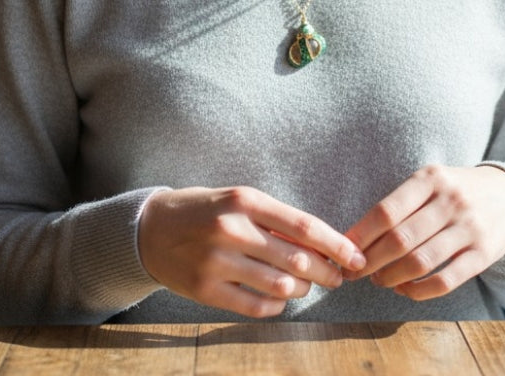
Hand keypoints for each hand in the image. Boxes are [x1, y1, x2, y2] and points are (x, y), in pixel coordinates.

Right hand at [138, 186, 366, 316]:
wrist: (149, 228)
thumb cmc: (204, 210)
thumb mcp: (237, 200)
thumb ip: (274, 220)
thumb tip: (319, 243)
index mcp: (245, 200)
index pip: (303, 225)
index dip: (335, 244)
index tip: (355, 256)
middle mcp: (232, 229)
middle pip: (296, 259)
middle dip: (327, 272)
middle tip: (338, 276)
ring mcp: (217, 261)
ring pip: (280, 285)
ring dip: (303, 289)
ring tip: (307, 285)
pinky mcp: (205, 290)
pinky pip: (256, 306)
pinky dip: (277, 305)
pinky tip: (280, 297)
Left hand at [342, 165, 504, 300]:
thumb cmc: (452, 191)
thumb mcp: (429, 181)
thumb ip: (398, 204)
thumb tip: (355, 238)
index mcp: (430, 178)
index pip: (387, 211)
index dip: (361, 235)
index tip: (343, 250)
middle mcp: (450, 200)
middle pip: (400, 239)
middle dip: (370, 261)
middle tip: (354, 272)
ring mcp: (469, 228)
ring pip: (420, 262)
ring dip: (391, 277)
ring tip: (378, 280)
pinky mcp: (484, 254)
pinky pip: (446, 281)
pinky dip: (418, 291)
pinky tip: (404, 290)